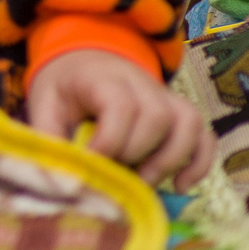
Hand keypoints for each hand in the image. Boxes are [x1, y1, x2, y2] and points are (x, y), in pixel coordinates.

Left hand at [27, 47, 214, 189]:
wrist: (84, 63)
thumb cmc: (64, 90)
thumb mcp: (44, 106)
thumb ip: (50, 139)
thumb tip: (60, 182)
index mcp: (101, 78)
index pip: (120, 106)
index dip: (110, 141)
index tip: (92, 164)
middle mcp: (141, 83)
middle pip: (157, 116)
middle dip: (138, 153)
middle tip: (116, 176)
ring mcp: (166, 97)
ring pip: (187, 123)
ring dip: (170, 160)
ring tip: (143, 183)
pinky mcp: (181, 114)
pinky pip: (205, 136)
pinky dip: (199, 163)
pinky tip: (179, 186)